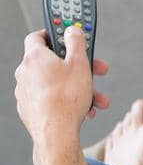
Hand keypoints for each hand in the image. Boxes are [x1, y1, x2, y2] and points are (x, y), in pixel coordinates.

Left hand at [14, 28, 109, 164]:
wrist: (56, 133)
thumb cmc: (66, 100)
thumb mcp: (80, 64)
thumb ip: (77, 42)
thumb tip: (73, 30)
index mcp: (34, 56)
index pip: (39, 36)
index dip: (55, 35)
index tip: (68, 37)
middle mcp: (25, 71)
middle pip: (52, 63)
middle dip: (77, 67)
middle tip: (93, 70)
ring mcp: (25, 91)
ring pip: (54, 83)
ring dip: (76, 88)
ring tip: (95, 99)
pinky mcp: (28, 108)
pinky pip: (49, 99)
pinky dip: (64, 100)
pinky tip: (80, 109)